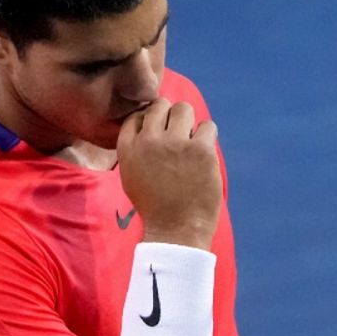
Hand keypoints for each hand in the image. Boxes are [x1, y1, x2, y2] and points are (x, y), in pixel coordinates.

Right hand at [117, 98, 220, 248]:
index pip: (136, 115)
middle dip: (170, 117)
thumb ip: (135, 149)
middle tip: (178, 138)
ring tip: (191, 144)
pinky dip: (207, 137)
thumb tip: (145, 122)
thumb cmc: (156, 207)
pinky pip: (207, 126)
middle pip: (160, 105)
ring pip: (183, 109)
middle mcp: (149, 141)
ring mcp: (175, 143)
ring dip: (189, 123)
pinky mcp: (200, 149)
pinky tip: (204, 154)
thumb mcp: (131, 176)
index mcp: (128, 148)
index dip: (150, 121)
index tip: (160, 135)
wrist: (176, 230)